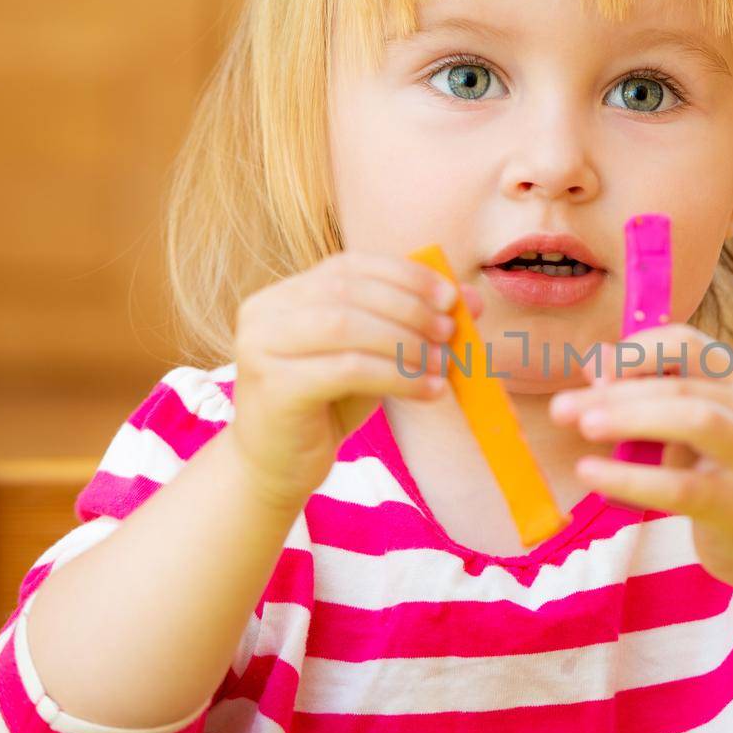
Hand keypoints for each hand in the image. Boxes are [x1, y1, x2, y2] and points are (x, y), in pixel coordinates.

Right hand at [231, 250, 483, 510]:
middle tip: (450, 332)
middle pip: (349, 290)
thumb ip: (411, 324)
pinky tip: (429, 391)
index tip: (450, 296)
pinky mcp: (273, 385)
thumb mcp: (373, 357)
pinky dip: (397, 376)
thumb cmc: (327, 406)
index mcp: (285, 294)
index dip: (404, 275)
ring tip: (442, 364)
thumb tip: (471, 298)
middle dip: (409, 308)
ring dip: (406, 342)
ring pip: (347, 326)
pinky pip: (347, 369)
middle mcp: (264, 311)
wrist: (277, 467)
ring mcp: (262, 346)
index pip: (349, 265)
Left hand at [549, 324, 732, 591]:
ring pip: (695, 420)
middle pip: (682, 383)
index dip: (637, 351)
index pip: (688, 345)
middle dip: (618, 390)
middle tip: (564, 407)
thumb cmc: (727, 477)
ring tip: (584, 426)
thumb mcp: (693, 432)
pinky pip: (681, 488)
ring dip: (632, 417)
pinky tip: (591, 475)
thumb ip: (650, 398)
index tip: (595, 372)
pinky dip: (631, 479)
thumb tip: (595, 364)